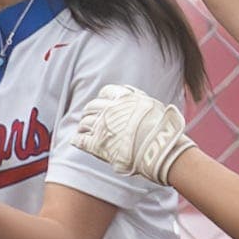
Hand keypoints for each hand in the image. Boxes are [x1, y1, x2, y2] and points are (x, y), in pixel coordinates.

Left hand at [72, 84, 195, 185]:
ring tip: (83, 130)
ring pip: (85, 122)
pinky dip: (77, 140)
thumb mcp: (151, 104)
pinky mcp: (97, 144)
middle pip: (92, 106)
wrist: (160, 148)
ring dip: (83, 125)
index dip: (103, 98)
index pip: (105, 92)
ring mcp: (102, 126)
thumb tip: (128, 91)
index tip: (102, 103)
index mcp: (123, 99)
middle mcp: (110, 110)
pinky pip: (81, 140)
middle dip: (90, 111)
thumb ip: (137, 96)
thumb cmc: (162, 127)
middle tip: (90, 117)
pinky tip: (76, 140)